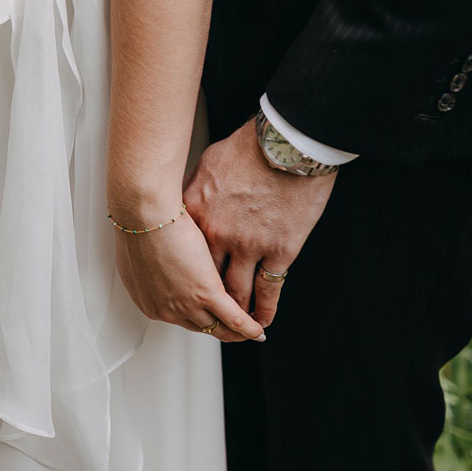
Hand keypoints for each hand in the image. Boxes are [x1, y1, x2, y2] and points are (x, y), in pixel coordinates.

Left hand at [112, 201, 264, 341]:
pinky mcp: (206, 292)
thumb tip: (160, 265)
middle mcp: (167, 310)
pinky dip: (248, 328)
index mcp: (150, 301)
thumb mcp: (142, 254)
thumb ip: (153, 268)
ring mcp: (186, 303)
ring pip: (218, 327)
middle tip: (236, 330)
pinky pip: (233, 317)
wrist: (144, 213)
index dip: (199, 317)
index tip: (211, 316)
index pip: (179, 317)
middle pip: (199, 327)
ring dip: (237, 332)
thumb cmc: (138, 222)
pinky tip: (258, 330)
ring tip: (252, 331)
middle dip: (220, 329)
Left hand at [183, 120, 336, 328]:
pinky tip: (262, 321)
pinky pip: (268, 290)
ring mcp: (248, 246)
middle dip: (208, 300)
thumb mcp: (207, 164)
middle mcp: (216, 235)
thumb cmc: (250, 146)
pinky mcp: (280, 251)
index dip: (185, 272)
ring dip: (236, 313)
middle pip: (206, 279)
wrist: (288, 143)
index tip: (185, 283)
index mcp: (195, 214)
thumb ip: (194, 192)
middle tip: (208, 314)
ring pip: (236, 293)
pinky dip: (264, 310)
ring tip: (238, 327)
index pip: (183, 254)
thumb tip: (188, 207)